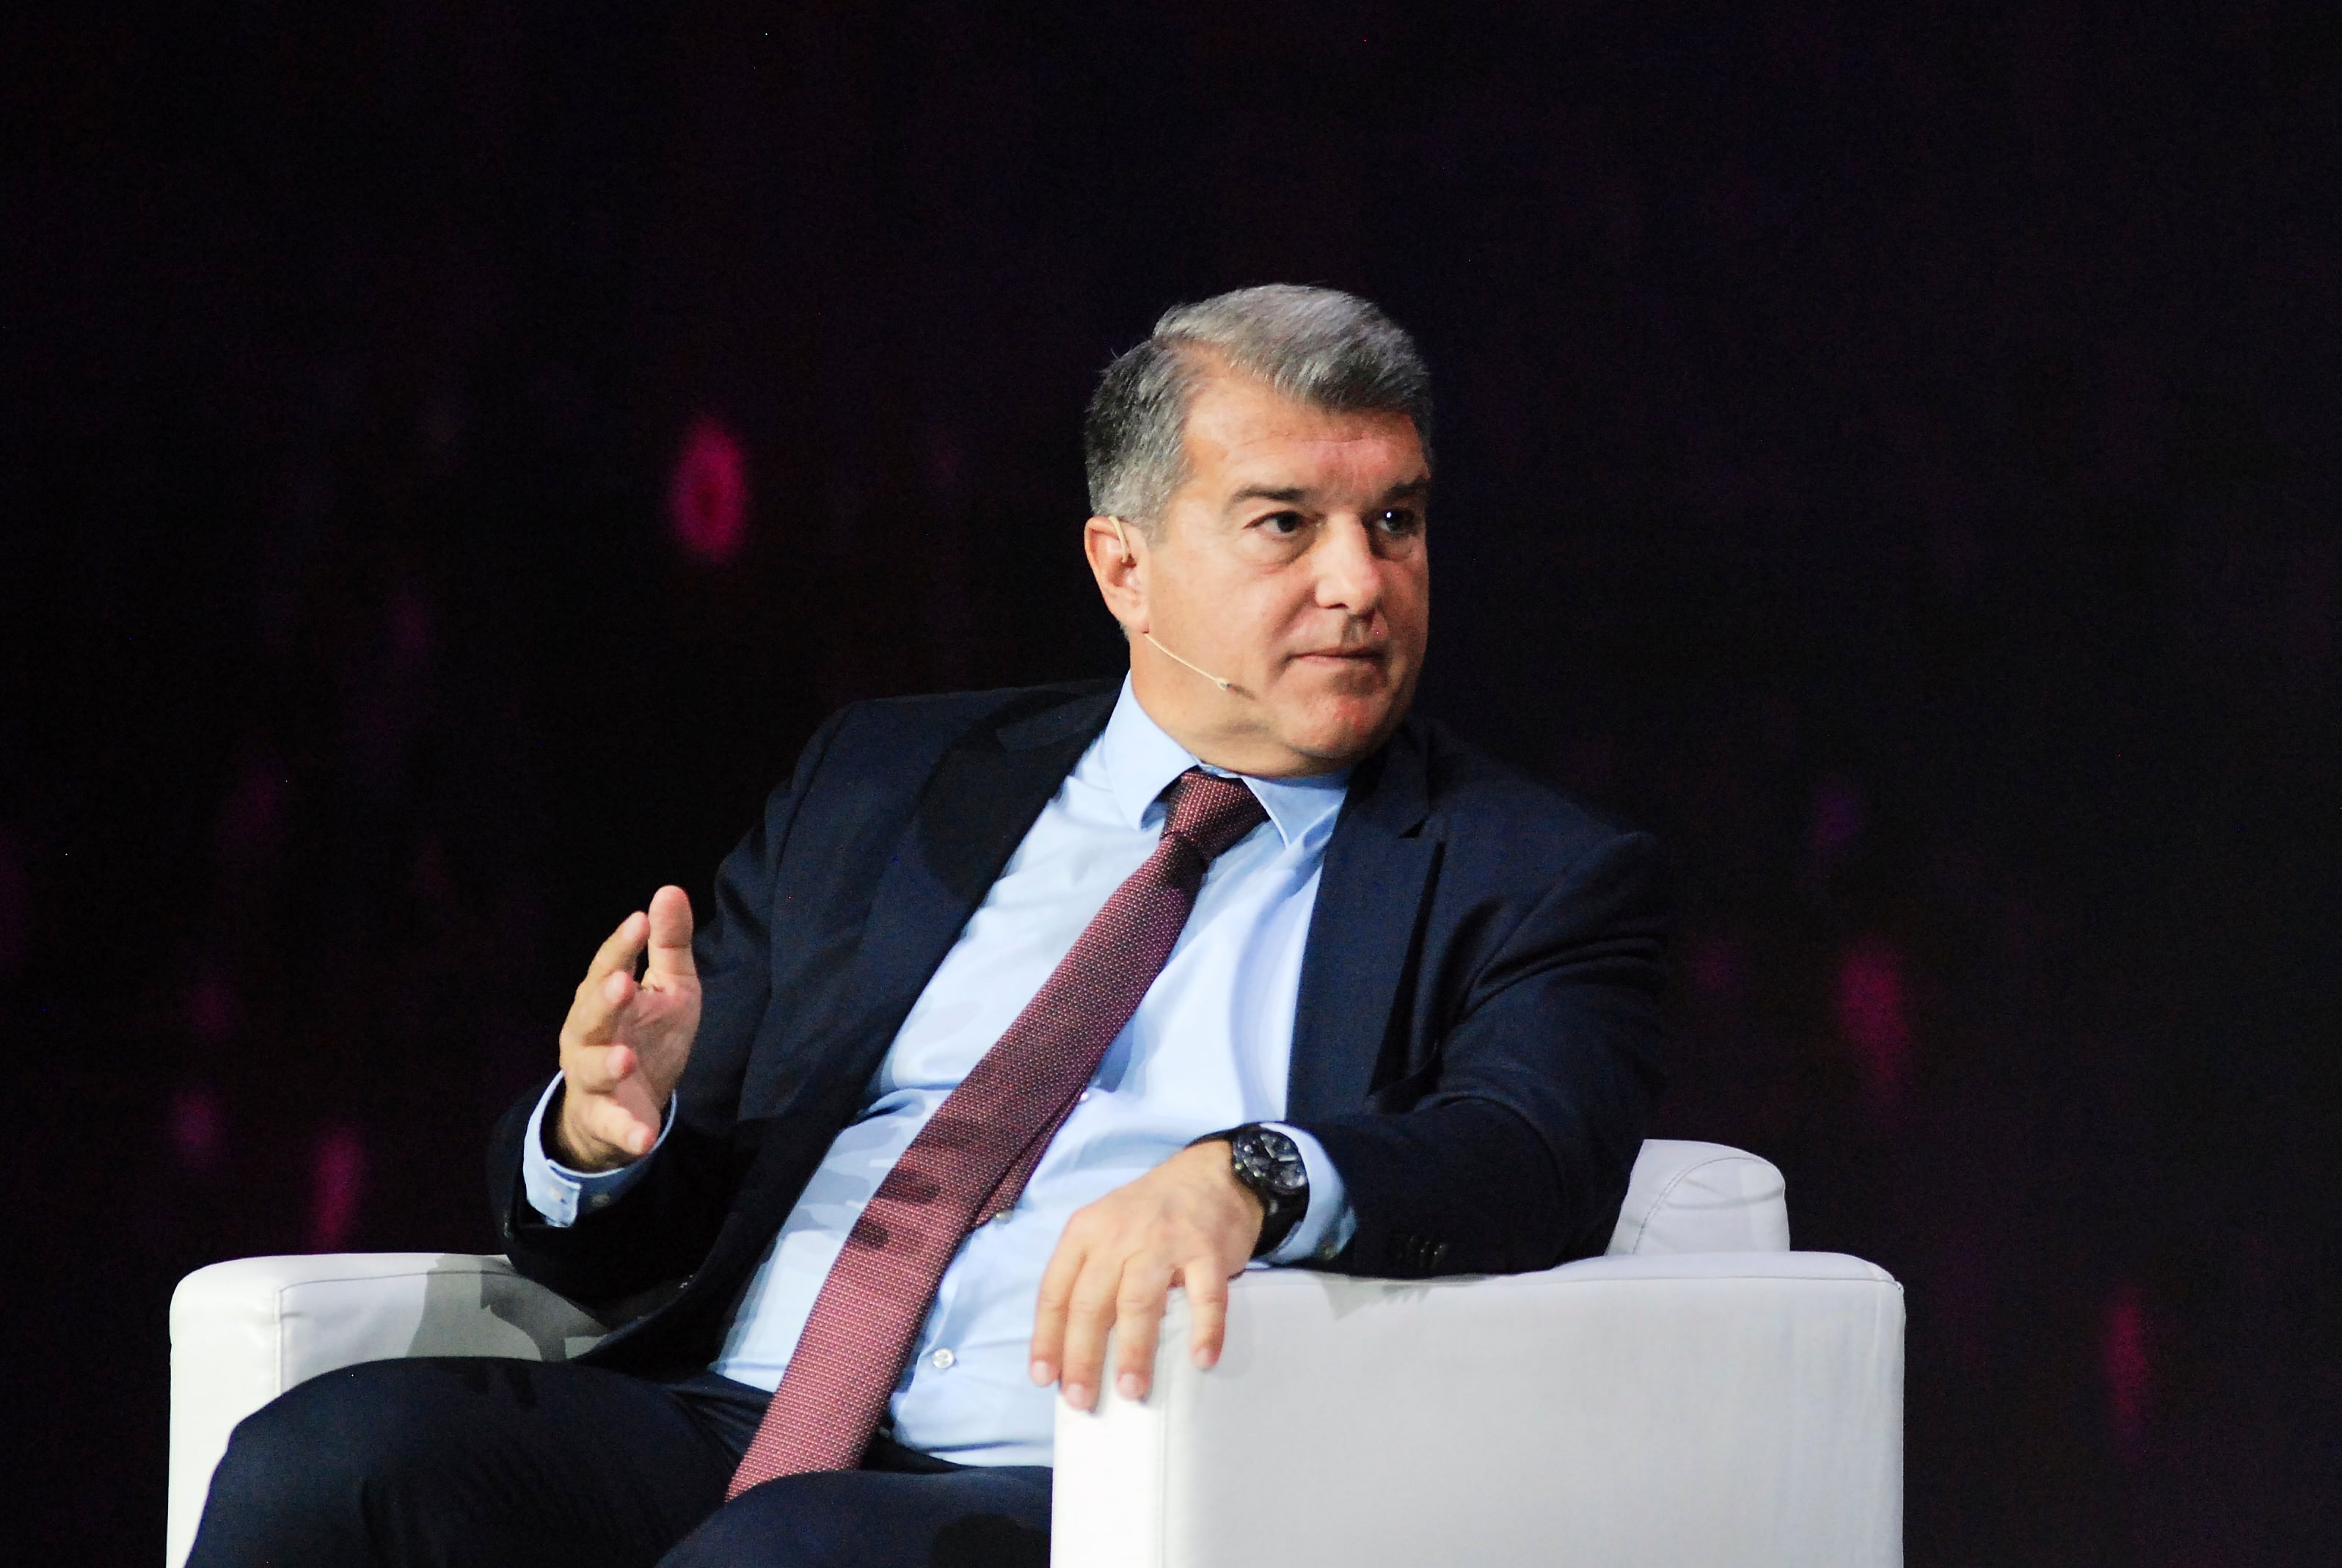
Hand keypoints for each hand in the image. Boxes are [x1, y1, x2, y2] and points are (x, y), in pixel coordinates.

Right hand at [550, 885, 700, 1171]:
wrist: (631, 1104)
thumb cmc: (648, 1035)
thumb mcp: (669, 988)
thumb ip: (668, 945)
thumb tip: (669, 890)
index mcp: (604, 998)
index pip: (608, 968)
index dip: (621, 947)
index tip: (639, 923)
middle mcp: (588, 1035)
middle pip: (590, 1015)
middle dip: (604, 1000)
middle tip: (623, 983)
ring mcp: (592, 1078)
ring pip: (591, 1070)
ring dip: (607, 1064)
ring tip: (625, 1059)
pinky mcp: (605, 1119)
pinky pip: (613, 1125)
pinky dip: (626, 1131)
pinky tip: (644, 1136)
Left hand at [1028, 1140, 1263, 1410]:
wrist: (1212, 1174)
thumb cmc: (1150, 1215)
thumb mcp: (1106, 1229)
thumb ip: (1088, 1274)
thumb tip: (1071, 1348)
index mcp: (1086, 1232)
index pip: (1056, 1291)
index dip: (1047, 1337)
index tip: (1044, 1378)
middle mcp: (1119, 1234)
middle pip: (1091, 1303)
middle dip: (1083, 1356)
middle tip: (1081, 1400)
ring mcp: (1164, 1241)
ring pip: (1140, 1302)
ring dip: (1134, 1351)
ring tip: (1130, 1391)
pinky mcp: (1207, 1249)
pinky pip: (1205, 1296)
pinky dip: (1204, 1330)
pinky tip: (1200, 1360)